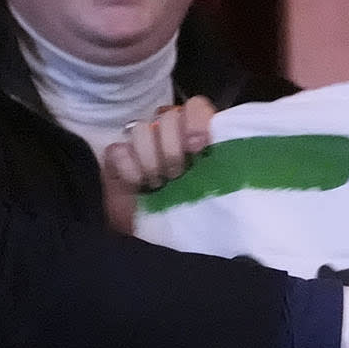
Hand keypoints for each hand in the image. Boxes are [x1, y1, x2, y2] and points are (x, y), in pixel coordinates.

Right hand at [98, 98, 215, 231]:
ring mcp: (141, 145)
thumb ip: (225, 168)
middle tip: (176, 175)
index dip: (195, 120)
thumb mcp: (216, 189)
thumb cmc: (194, 216)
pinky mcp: (117, 158)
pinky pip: (118, 149)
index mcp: (196, 136)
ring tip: (157, 183)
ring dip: (151, 159)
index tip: (198, 147)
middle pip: (167, 116)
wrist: (157, 241)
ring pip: (142, 129)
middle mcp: (169, 135)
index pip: (194, 106)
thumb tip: (231, 155)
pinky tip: (137, 184)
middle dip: (172, 147)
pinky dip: (129, 168)